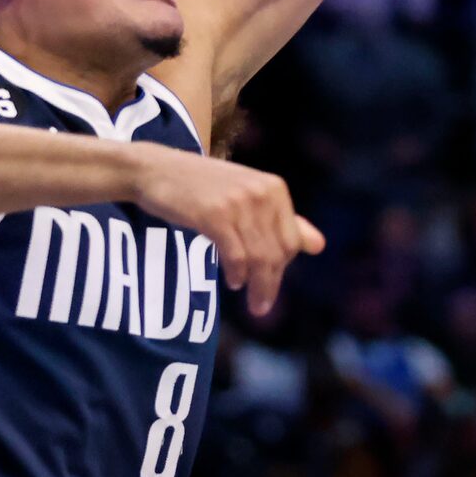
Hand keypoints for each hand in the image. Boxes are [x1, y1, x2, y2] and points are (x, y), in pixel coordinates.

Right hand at [131, 146, 323, 316]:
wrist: (156, 169)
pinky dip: (236, 274)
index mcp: (274, 188)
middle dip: (271, 284)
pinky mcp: (214, 215)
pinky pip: (236, 256)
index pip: (291, 241)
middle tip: (261, 307)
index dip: (282, 268)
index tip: (269, 284)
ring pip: (259, 258)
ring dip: (257, 287)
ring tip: (251, 302)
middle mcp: (261, 193)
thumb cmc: (201, 186)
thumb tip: (319, 245)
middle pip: (277, 253)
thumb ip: (281, 219)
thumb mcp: (245, 196)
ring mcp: (237, 203)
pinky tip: (231, 281)